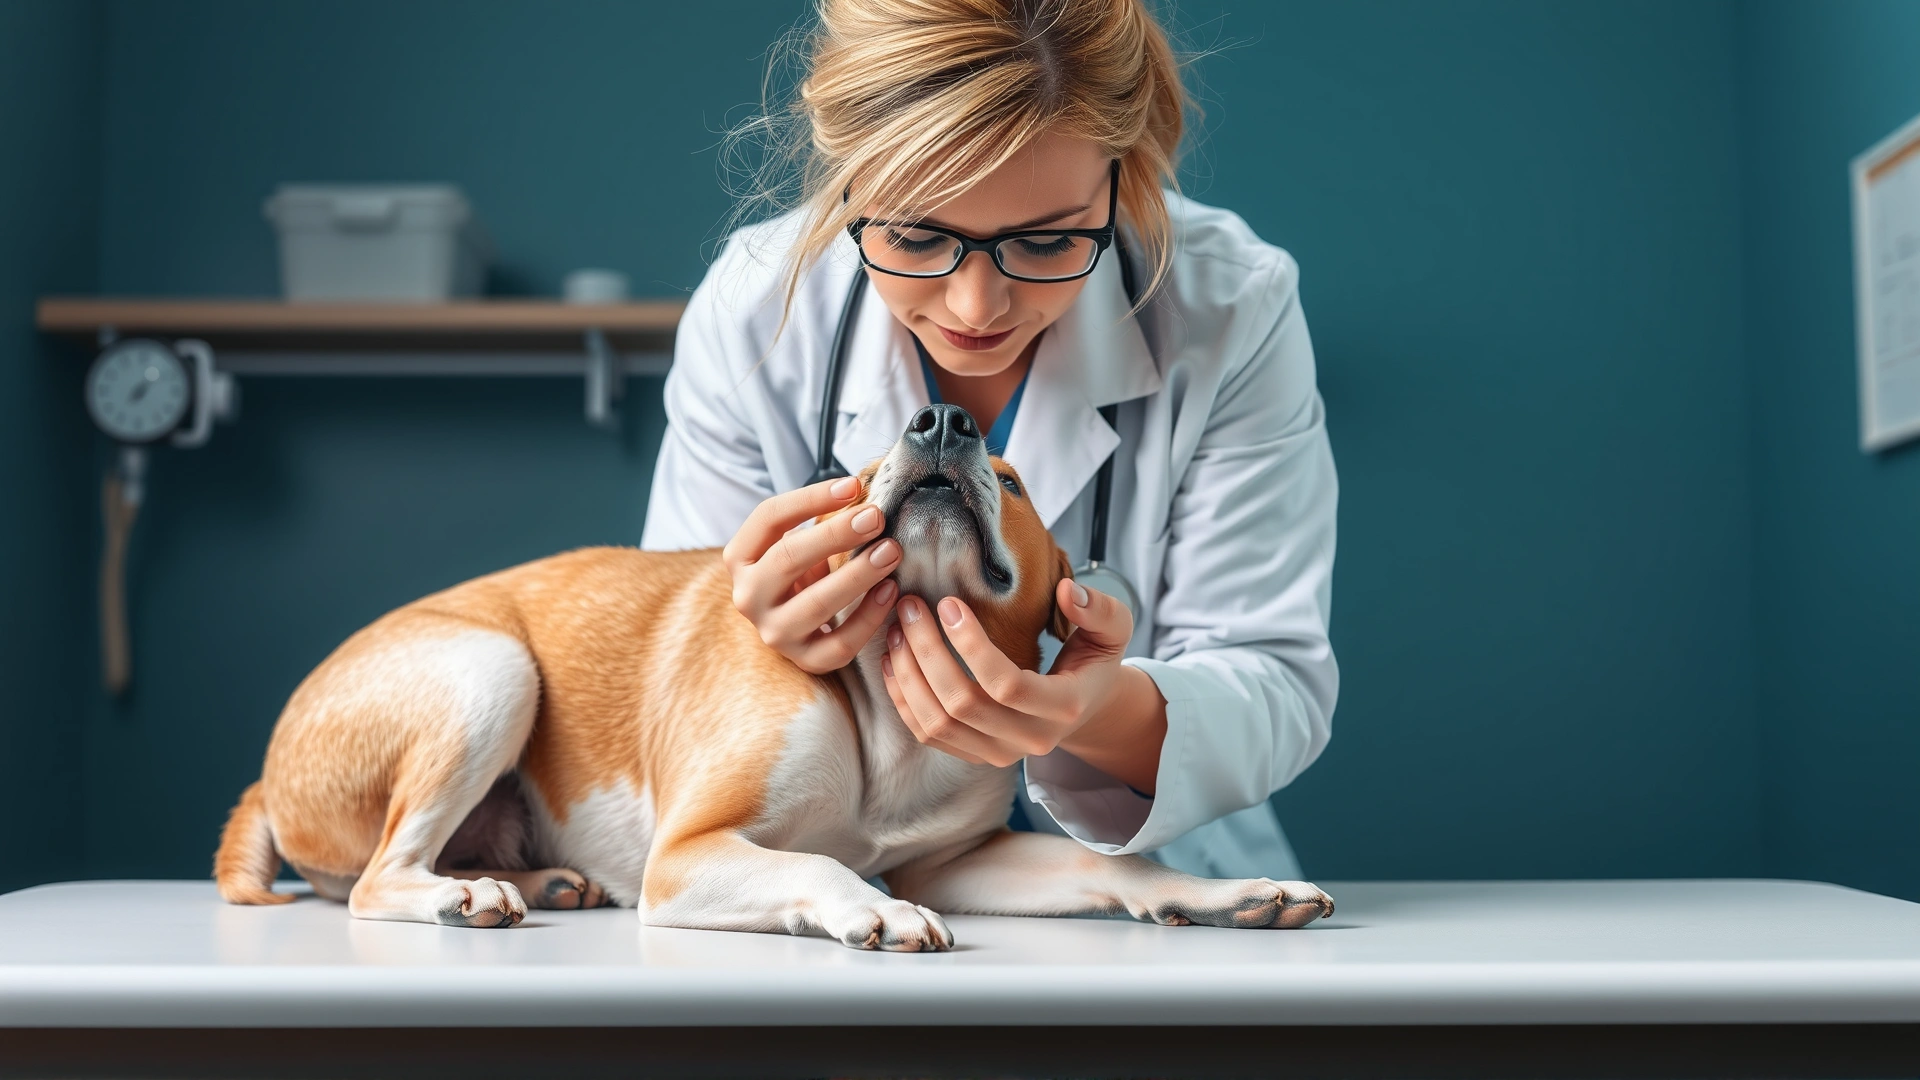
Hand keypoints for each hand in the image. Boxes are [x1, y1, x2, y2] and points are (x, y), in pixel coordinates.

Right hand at [723, 476, 900, 673]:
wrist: (791, 626)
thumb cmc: (799, 572)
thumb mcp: (794, 542)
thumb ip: (819, 520)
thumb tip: (863, 492)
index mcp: (740, 558)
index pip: (769, 518)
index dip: (811, 498)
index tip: (853, 486)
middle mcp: (749, 596)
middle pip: (788, 558)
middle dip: (835, 535)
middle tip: (875, 517)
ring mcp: (774, 632)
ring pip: (815, 605)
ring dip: (857, 576)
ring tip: (890, 551)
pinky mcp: (804, 659)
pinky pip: (839, 644)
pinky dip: (868, 618)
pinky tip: (890, 591)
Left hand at [880, 581, 1166, 789]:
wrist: (1085, 706)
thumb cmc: (1093, 659)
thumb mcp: (1112, 630)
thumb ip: (1099, 609)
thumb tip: (1068, 592)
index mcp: (1064, 707)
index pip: (1007, 685)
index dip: (971, 645)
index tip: (948, 603)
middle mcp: (1030, 740)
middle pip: (963, 705)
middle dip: (927, 652)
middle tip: (910, 607)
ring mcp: (999, 754)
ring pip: (938, 723)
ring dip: (909, 674)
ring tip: (897, 629)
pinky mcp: (975, 756)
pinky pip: (928, 735)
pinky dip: (904, 698)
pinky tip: (895, 660)